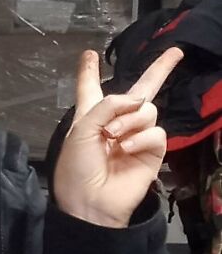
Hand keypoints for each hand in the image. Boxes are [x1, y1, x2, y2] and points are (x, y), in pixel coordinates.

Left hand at [53, 46, 183, 227]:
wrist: (89, 201)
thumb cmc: (77, 166)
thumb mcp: (82, 129)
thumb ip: (109, 105)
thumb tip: (139, 99)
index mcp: (91, 116)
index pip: (91, 88)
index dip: (88, 71)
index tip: (89, 54)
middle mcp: (116, 122)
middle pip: (140, 90)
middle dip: (159, 70)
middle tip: (175, 53)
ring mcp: (137, 136)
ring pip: (147, 110)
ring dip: (129, 120)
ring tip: (113, 136)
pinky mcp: (152, 152)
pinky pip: (156, 132)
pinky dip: (140, 138)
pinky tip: (125, 149)